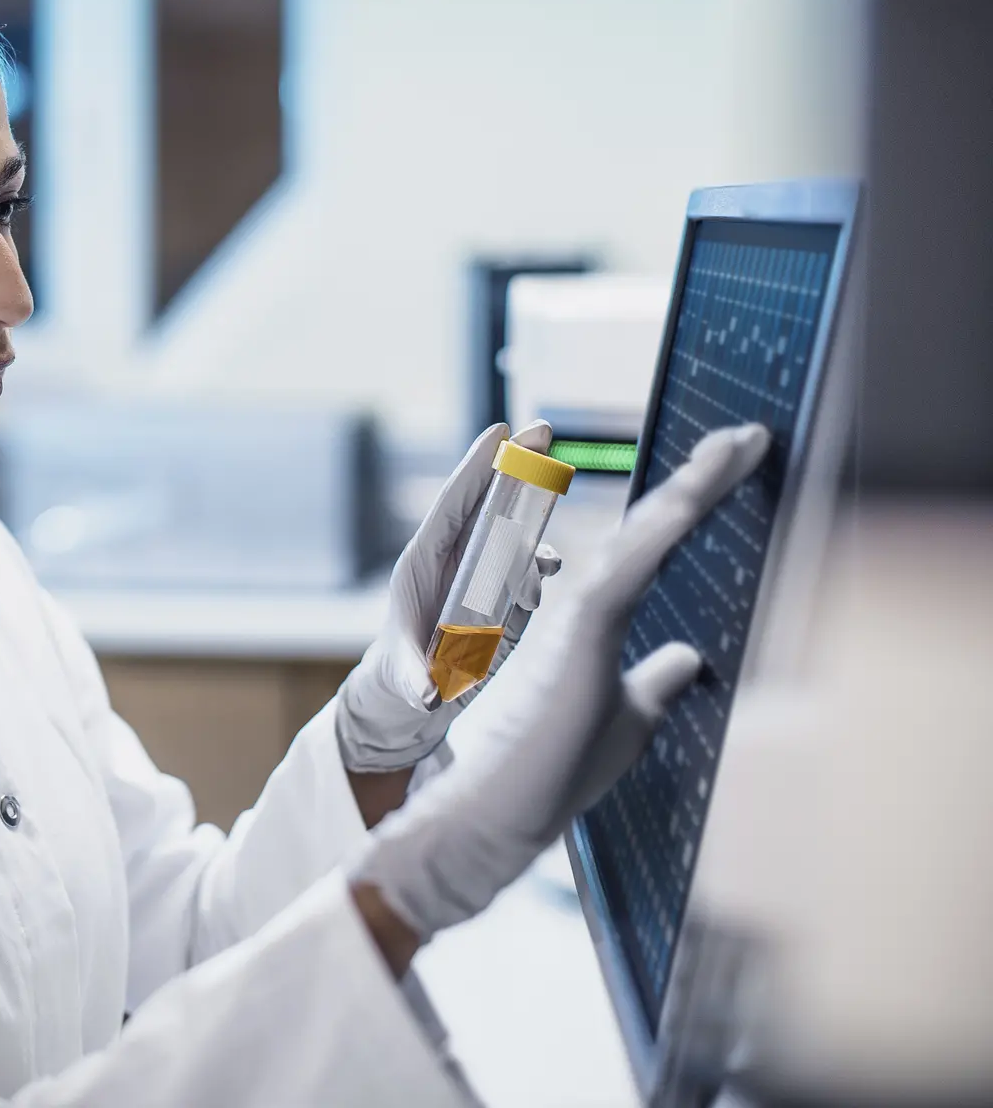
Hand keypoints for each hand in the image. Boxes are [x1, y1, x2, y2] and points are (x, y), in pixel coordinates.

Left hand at [336, 421, 561, 773]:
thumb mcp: (403, 679)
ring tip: (551, 524)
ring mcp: (480, 574)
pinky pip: (527, 568)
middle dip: (513, 464)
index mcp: (422, 563)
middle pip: (486, 502)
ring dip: (535, 514)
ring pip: (511, 530)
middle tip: (543, 427)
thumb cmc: (400, 678)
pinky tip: (550, 570)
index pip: (451, 505)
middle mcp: (454, 559)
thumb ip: (415, 681)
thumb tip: (428, 694)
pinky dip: (542, 564)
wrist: (413, 696)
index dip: (474, 467)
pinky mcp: (502, 594)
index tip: (499, 432)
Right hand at [350, 423, 771, 937]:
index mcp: (597, 622)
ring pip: (643, 535)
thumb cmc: (551, 772)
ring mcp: (579, 614)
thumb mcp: (627, 720)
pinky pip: (628, 567)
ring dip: (694, 489)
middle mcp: (586, 605)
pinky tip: (695, 497)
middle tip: (748, 437)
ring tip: (736, 446)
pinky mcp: (579, 629)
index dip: (694, 508)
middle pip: (652, 529)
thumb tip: (688, 657)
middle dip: (703, 480)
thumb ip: (654, 683)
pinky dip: (662, 529)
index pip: (653, 552)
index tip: (737, 467)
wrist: (499, 811)